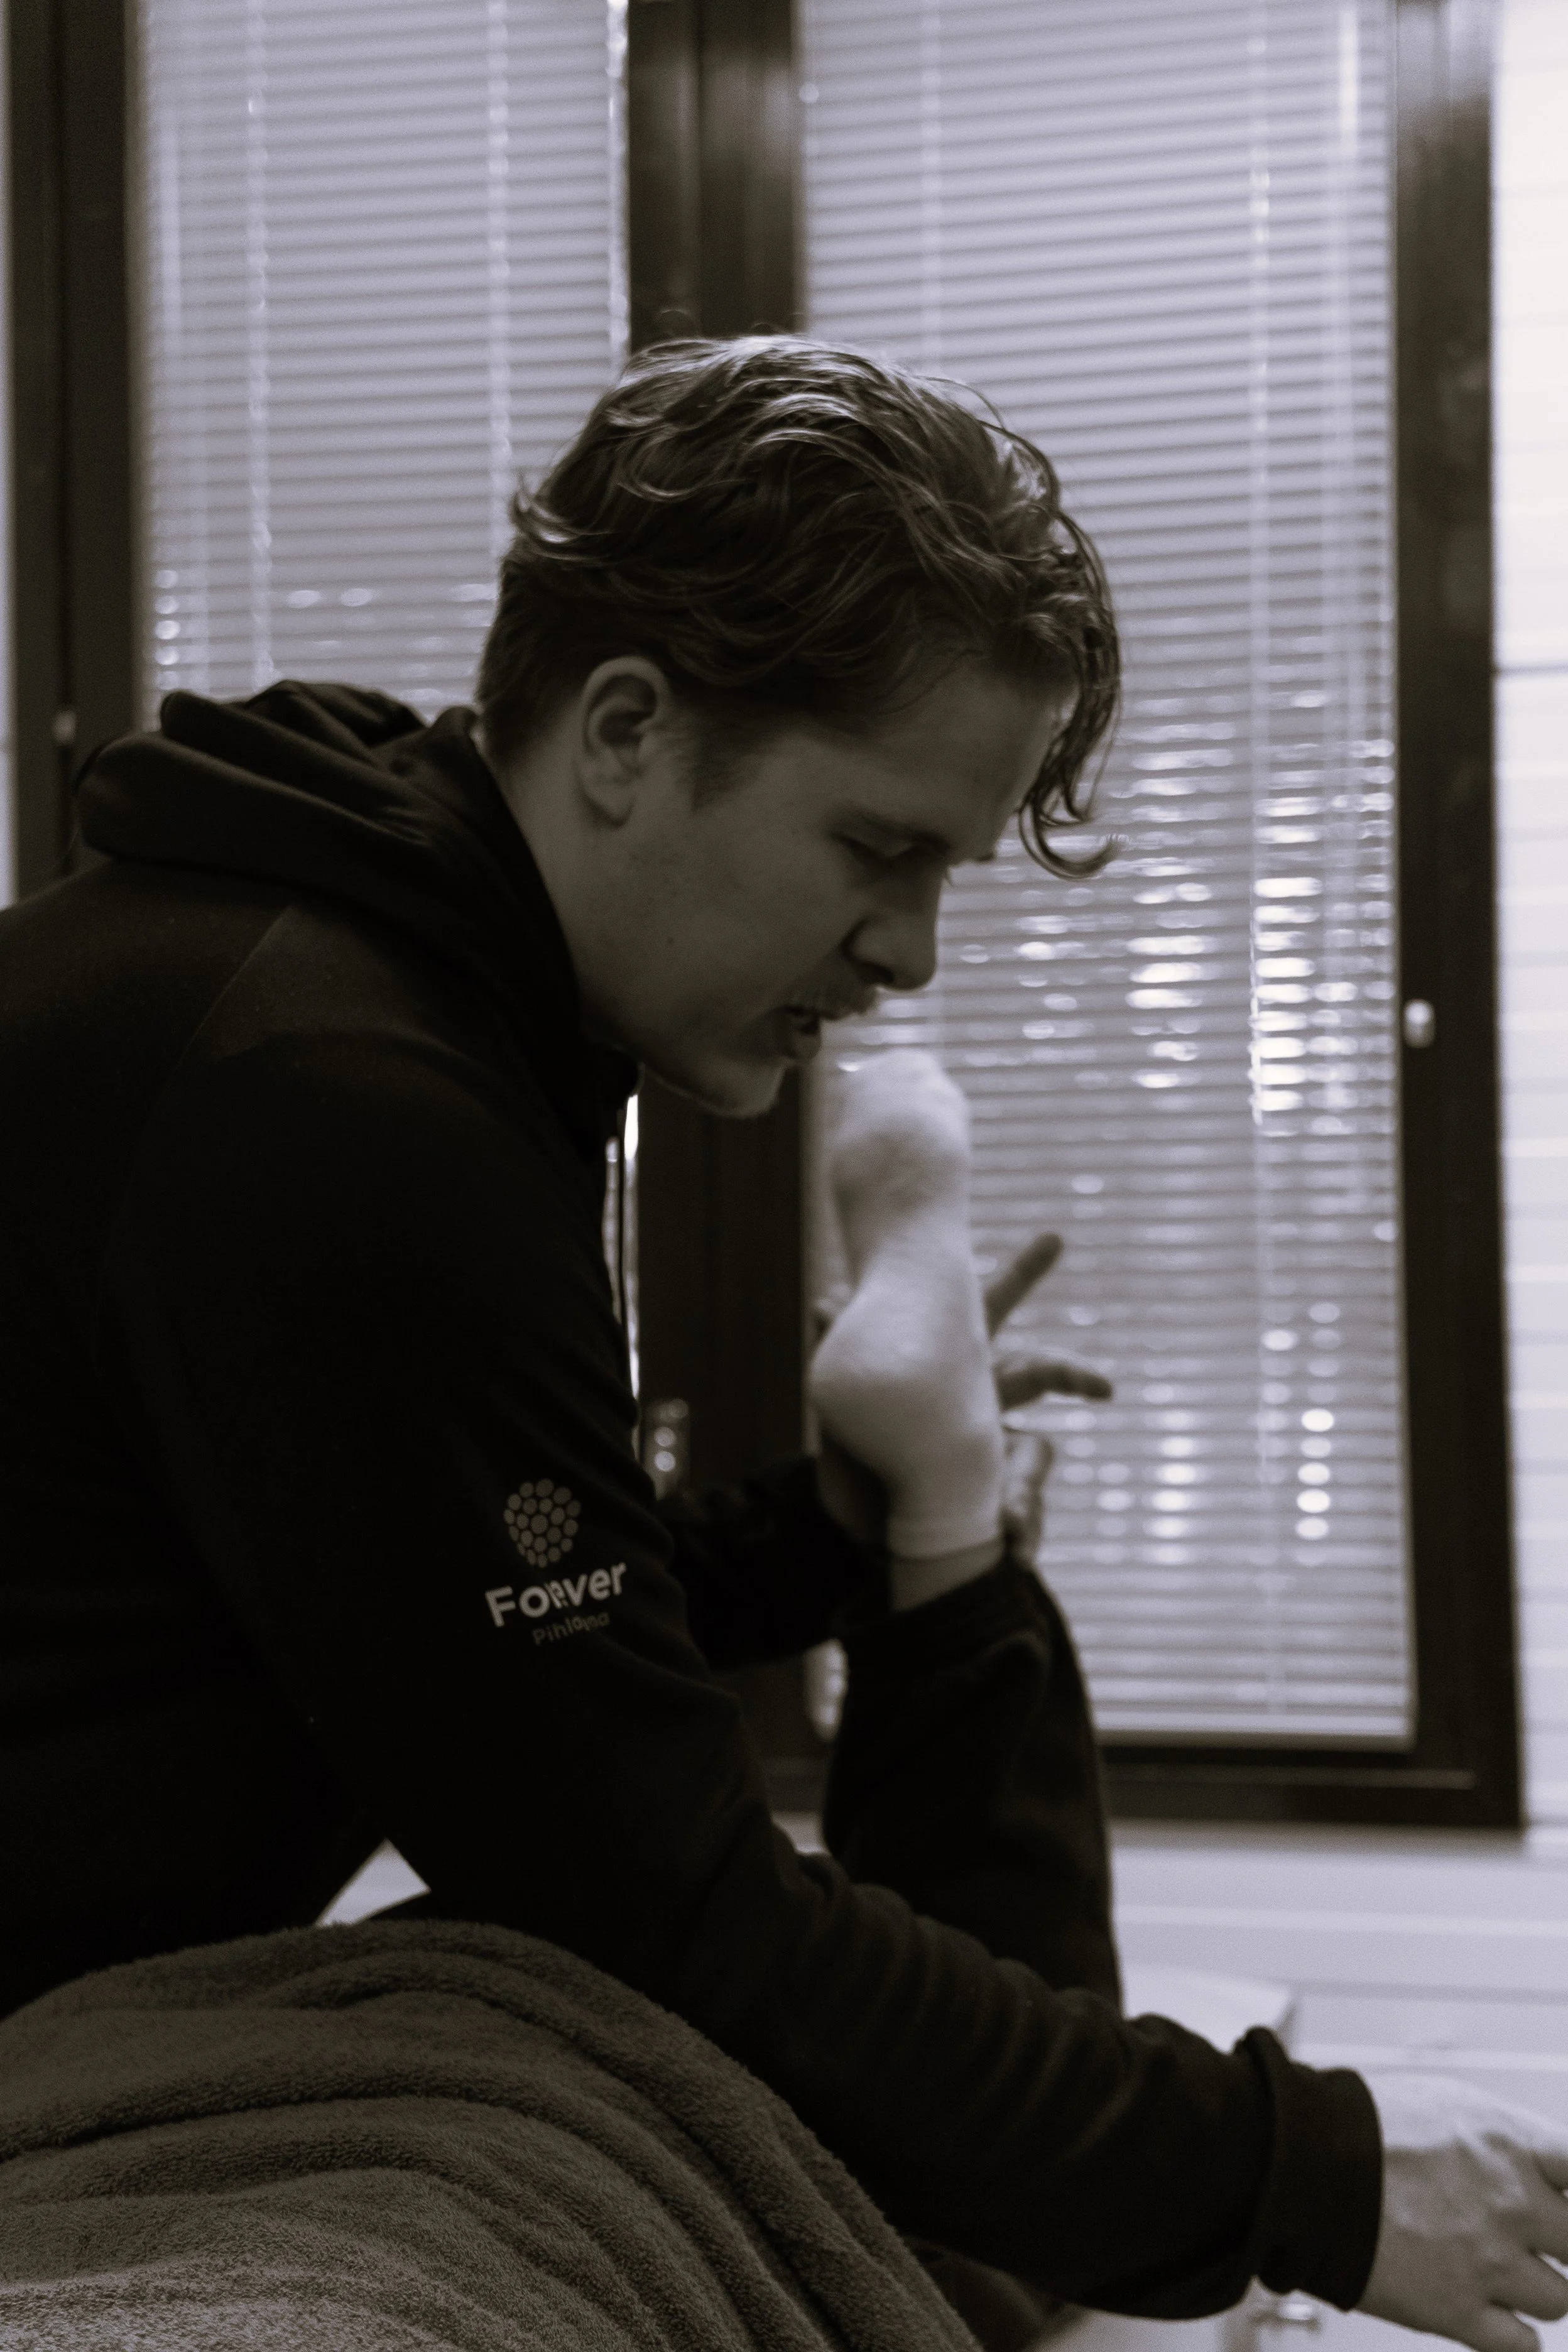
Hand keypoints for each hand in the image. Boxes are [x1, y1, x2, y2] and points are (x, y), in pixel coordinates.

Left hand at [814, 1229, 1111, 1553]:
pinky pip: (1026, 1513)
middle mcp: (987, 1406)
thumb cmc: (859, 1460)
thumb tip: (823, 1300)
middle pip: (1040, 1374)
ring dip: (1026, 1487)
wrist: (863, 1537)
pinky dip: (1025, 1531)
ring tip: (1011, 1523)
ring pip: (1038, 1456)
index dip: (1021, 1275)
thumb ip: (845, 1363)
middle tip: (1103, 1385)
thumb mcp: (845, 1412)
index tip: (1055, 1239)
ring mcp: (1000, 1455)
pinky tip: (1018, 1551)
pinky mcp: (1005, 1502)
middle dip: (1073, 1374)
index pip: (989, 1314)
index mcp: (953, 1369)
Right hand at [1359, 2073, 1567, 2351]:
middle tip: (1532, 2235)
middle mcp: (1511, 2204)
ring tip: (1497, 2267)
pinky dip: (1517, 2333)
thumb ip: (1509, 2138)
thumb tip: (1544, 2166)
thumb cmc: (1364, 2127)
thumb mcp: (1450, 2104)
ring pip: (1557, 2297)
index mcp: (1511, 2144)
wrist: (1303, 2167)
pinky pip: (1524, 2344)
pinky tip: (1496, 2311)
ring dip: (1535, 2285)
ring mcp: (1488, 2262)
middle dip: (1558, 2240)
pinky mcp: (1456, 2311)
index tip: (1560, 2202)